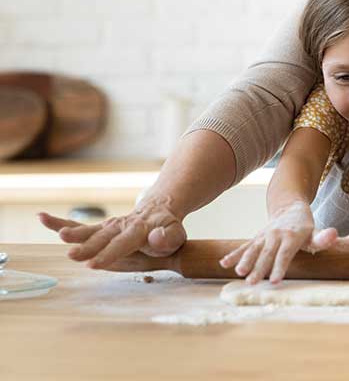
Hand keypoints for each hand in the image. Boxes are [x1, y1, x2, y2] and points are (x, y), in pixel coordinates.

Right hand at [38, 194, 186, 268]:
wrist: (161, 214)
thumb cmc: (169, 231)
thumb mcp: (176, 236)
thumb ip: (169, 238)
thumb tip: (156, 238)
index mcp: (140, 228)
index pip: (123, 243)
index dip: (109, 253)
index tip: (93, 264)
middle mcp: (121, 224)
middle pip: (103, 237)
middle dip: (88, 246)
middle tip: (72, 255)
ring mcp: (109, 226)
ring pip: (89, 230)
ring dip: (74, 233)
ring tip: (60, 235)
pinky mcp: (100, 228)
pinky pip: (79, 225)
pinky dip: (60, 222)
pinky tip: (41, 218)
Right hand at [218, 201, 336, 284]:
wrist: (290, 208)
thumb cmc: (305, 227)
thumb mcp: (315, 232)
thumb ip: (323, 238)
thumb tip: (334, 234)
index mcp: (291, 237)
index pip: (285, 255)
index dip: (279, 267)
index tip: (275, 281)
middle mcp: (275, 236)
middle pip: (267, 254)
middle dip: (259, 268)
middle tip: (252, 283)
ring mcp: (264, 236)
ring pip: (253, 249)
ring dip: (244, 261)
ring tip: (238, 273)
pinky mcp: (256, 238)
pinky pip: (244, 246)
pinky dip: (234, 254)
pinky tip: (224, 264)